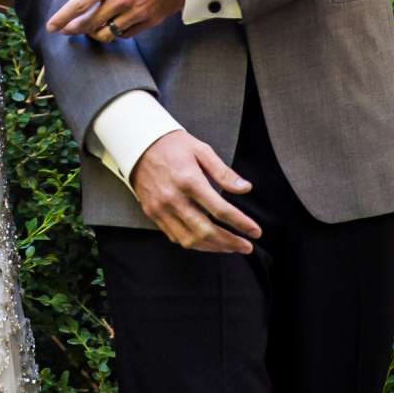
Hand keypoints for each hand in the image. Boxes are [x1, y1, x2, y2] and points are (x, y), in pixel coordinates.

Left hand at [46, 0, 182, 39]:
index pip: (79, 3)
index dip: (62, 18)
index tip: (51, 26)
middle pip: (89, 24)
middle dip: (73, 29)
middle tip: (65, 29)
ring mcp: (136, 11)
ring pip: (106, 33)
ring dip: (93, 33)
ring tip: (87, 28)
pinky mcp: (150, 20)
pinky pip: (125, 34)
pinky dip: (115, 33)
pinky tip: (110, 26)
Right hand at [130, 130, 259, 254]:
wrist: (138, 144)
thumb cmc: (173, 145)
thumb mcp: (201, 150)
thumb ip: (224, 172)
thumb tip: (245, 188)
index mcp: (189, 180)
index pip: (220, 210)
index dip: (241, 223)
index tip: (255, 231)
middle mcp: (173, 198)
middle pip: (206, 231)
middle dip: (230, 242)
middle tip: (246, 246)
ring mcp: (160, 208)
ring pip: (190, 239)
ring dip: (213, 247)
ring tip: (230, 247)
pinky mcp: (152, 213)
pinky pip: (175, 237)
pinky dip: (194, 243)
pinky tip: (207, 242)